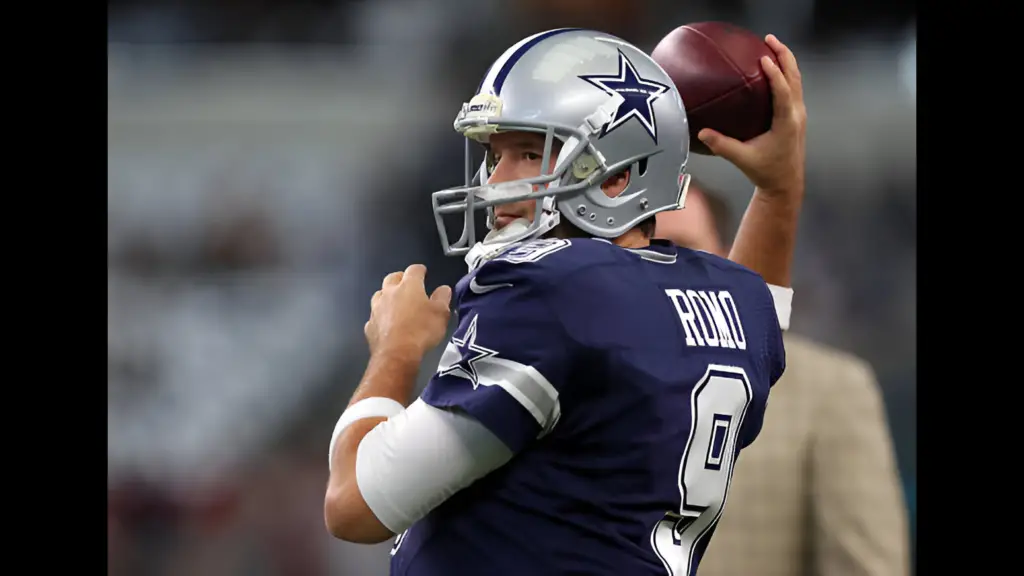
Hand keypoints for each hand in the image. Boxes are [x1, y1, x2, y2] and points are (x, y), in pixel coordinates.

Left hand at [365, 264, 452, 361]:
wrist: (397, 354)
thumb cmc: (422, 330)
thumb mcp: (441, 314)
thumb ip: (442, 298)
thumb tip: (443, 289)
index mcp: (408, 286)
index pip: (413, 270)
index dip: (419, 270)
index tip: (423, 272)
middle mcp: (389, 293)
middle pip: (392, 278)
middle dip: (400, 278)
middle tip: (407, 283)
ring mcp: (376, 308)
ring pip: (379, 295)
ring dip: (387, 295)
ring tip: (394, 301)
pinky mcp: (370, 325)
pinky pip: (375, 315)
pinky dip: (381, 316)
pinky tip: (386, 322)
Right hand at [697, 35, 806, 195]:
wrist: (785, 184)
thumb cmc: (766, 172)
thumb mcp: (742, 159)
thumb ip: (722, 145)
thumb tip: (701, 133)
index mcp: (787, 123)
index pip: (784, 92)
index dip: (775, 74)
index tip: (764, 59)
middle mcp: (797, 115)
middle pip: (795, 78)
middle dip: (784, 56)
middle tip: (769, 40)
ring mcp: (799, 114)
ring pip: (797, 80)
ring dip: (786, 61)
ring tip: (771, 46)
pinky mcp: (796, 116)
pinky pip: (793, 87)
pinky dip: (785, 73)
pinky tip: (772, 67)